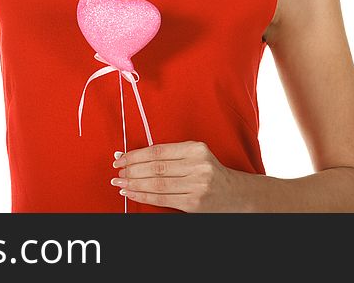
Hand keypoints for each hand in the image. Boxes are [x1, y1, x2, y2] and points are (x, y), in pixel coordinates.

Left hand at [110, 140, 250, 211]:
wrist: (236, 194)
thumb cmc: (210, 172)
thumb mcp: (196, 156)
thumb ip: (170, 155)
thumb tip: (133, 155)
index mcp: (196, 149)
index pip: (158, 151)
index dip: (135, 154)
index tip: (120, 157)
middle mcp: (197, 166)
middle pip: (155, 168)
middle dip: (131, 169)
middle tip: (116, 171)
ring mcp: (196, 186)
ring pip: (156, 184)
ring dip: (134, 183)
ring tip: (119, 182)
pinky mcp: (193, 204)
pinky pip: (162, 199)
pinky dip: (143, 195)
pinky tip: (131, 192)